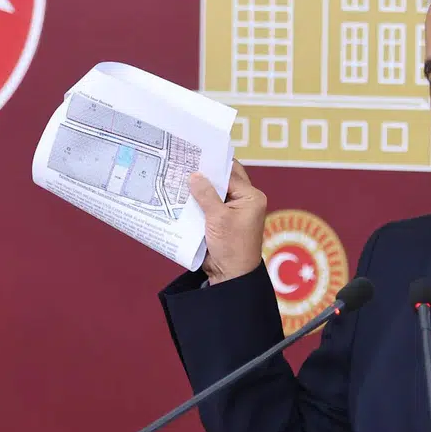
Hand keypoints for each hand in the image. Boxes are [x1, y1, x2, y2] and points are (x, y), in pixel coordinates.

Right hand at [189, 161, 266, 284]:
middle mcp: (244, 201)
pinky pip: (208, 205)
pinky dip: (197, 201)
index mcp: (251, 197)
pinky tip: (181, 195)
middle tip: (185, 162)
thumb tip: (195, 175)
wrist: (230, 275)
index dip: (212, 165)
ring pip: (214, 193)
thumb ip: (206, 195)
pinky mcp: (221, 221)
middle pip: (223, 181)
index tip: (194, 155)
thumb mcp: (218, 218)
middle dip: (205, 175)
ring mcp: (232, 211)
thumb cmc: (232, 248)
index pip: (230, 173)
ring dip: (199, 188)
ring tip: (179, 176)